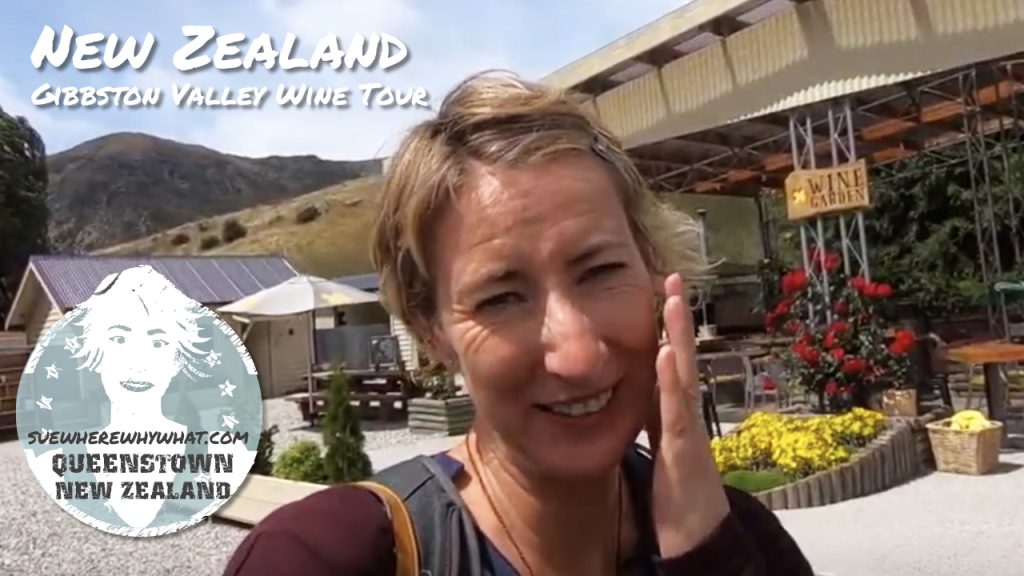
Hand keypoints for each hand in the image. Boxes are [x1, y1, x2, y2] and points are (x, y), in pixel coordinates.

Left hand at [646, 273, 729, 557]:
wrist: (696, 538)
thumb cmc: (677, 494)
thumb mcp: (659, 448)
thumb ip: (651, 420)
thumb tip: (636, 394)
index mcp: (672, 411)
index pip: (667, 360)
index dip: (665, 328)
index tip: (660, 289)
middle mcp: (683, 413)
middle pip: (679, 357)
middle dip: (676, 318)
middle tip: (672, 276)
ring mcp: (687, 430)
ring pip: (682, 375)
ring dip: (678, 337)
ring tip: (672, 299)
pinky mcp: (683, 452)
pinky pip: (675, 412)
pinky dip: (669, 382)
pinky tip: (663, 355)